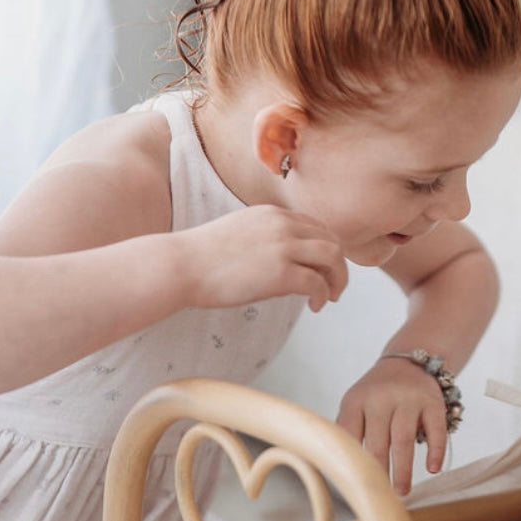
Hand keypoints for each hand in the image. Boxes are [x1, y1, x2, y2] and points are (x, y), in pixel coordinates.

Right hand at [177, 205, 346, 312]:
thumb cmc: (202, 257)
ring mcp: (283, 247)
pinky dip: (323, 296)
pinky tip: (315, 306)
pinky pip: (318, 283)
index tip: (324, 268)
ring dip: (338, 279)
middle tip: (334, 287)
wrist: (181, 265)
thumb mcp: (240, 234)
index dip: (327, 249)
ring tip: (331, 297)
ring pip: (333, 257)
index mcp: (272, 215)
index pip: (317, 227)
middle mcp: (282, 225)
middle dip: (338, 266)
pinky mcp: (281, 273)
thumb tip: (284, 264)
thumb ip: (265, 240)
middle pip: (331, 240)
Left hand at [336, 357, 448, 494]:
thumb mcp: (356, 404)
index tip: (354, 485)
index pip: (349, 436)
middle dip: (379, 473)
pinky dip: (435, 451)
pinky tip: (433, 469)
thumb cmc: (376, 394)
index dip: (351, 462)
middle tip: (381, 496)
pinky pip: (436, 430)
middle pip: (377, 442)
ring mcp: (408, 399)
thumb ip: (348, 432)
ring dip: (404, 469)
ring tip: (403, 491)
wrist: (408, 362)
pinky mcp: (432, 402)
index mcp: (355, 401)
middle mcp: (381, 397)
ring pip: (403, 439)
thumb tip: (343, 473)